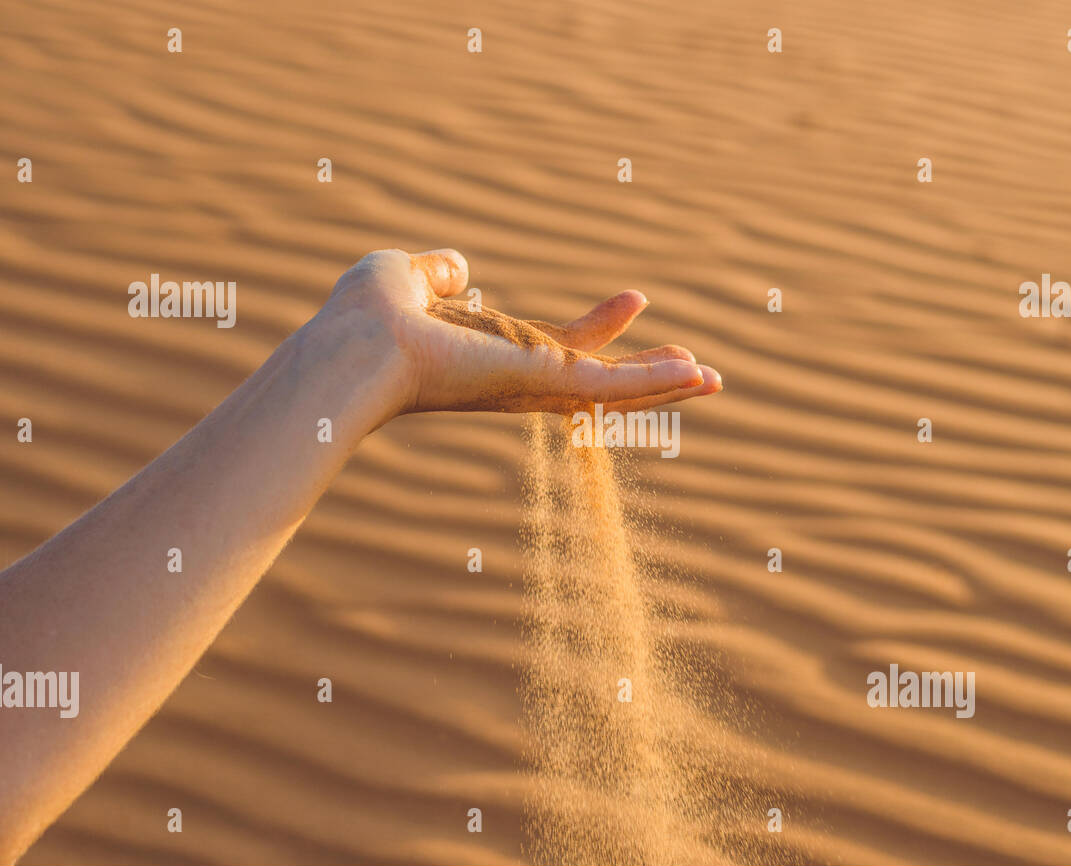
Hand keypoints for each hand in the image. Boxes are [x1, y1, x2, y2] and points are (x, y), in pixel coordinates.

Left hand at [308, 248, 721, 424]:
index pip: (561, 344)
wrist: (356, 345)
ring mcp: (533, 385)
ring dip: (664, 384)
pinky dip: (654, 381)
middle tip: (701, 372)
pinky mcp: (543, 383)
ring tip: (714, 378)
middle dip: (650, 377)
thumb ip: (435, 272)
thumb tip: (457, 267)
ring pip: (613, 392)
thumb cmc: (366, 317)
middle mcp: (519, 379)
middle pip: (601, 381)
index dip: (601, 325)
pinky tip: (696, 373)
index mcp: (494, 355)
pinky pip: (609, 387)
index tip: (637, 298)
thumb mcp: (406, 276)